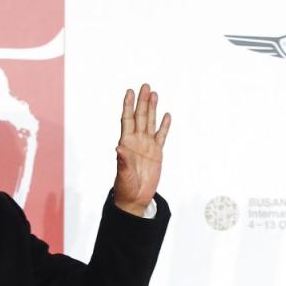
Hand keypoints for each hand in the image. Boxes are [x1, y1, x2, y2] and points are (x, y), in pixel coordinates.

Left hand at [114, 83, 170, 214]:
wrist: (135, 199)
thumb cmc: (125, 188)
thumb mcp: (123, 175)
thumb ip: (123, 161)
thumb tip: (118, 148)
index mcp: (126, 144)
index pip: (127, 120)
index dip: (128, 106)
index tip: (130, 92)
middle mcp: (136, 142)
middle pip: (140, 117)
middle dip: (142, 102)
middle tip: (145, 86)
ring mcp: (147, 146)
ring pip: (150, 122)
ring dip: (152, 108)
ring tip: (154, 94)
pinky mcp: (157, 153)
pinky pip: (161, 136)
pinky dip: (164, 126)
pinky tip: (166, 115)